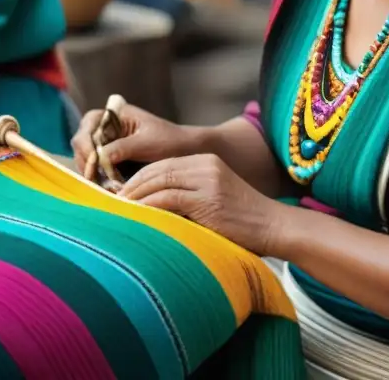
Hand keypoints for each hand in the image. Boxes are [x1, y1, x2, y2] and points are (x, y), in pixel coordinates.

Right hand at [71, 103, 195, 176]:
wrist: (187, 152)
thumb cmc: (170, 141)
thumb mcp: (146, 143)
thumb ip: (122, 148)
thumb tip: (98, 158)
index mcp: (113, 114)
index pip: (88, 125)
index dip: (86, 144)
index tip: (93, 162)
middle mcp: (105, 127)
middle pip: (82, 143)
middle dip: (87, 162)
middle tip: (97, 182)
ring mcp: (106, 144)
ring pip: (86, 159)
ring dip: (92, 174)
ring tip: (105, 188)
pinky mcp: (110, 161)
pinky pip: (96, 170)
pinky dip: (100, 180)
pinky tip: (109, 189)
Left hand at [119, 154, 283, 256]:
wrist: (275, 227)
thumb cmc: (243, 221)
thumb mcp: (213, 199)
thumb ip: (188, 195)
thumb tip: (153, 206)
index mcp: (205, 161)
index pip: (162, 164)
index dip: (138, 177)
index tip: (121, 191)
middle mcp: (205, 165)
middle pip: (156, 169)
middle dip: (132, 185)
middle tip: (112, 200)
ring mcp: (207, 180)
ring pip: (159, 182)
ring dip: (136, 196)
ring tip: (119, 209)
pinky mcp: (208, 198)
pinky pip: (168, 199)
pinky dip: (148, 206)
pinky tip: (137, 215)